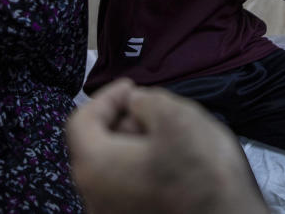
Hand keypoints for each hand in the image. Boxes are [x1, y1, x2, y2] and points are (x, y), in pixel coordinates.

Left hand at [67, 79, 266, 213]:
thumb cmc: (203, 172)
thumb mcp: (176, 116)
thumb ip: (145, 100)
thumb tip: (135, 104)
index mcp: (95, 167)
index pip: (82, 121)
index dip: (106, 96)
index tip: (132, 86)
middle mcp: (94, 198)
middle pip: (96, 148)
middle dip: (122, 122)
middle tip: (153, 111)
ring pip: (114, 171)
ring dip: (134, 147)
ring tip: (168, 137)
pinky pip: (128, 190)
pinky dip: (143, 171)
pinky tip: (173, 166)